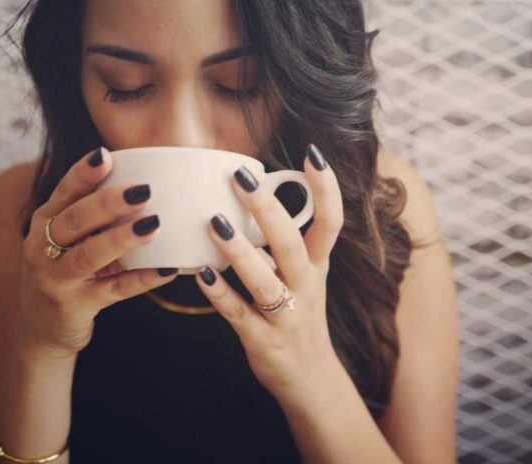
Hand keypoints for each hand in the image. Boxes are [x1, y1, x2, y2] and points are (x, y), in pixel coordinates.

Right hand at [18, 147, 178, 359]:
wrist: (42, 329)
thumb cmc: (65, 271)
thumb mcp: (66, 241)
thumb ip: (93, 216)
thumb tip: (144, 183)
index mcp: (44, 223)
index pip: (63, 192)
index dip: (83, 174)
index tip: (105, 155)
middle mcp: (42, 248)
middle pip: (75, 220)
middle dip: (108, 203)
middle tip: (143, 190)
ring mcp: (56, 279)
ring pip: (90, 255)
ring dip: (123, 238)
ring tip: (154, 225)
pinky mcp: (75, 307)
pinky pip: (114, 291)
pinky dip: (142, 280)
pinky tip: (167, 269)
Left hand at [195, 143, 343, 397]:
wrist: (310, 378)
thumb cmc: (299, 313)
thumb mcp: (304, 275)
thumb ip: (284, 242)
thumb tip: (255, 196)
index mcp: (317, 266)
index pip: (331, 223)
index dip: (326, 189)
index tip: (312, 154)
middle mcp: (306, 287)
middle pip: (293, 245)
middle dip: (269, 211)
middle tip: (242, 178)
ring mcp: (286, 317)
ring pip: (265, 281)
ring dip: (241, 252)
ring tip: (215, 223)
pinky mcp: (263, 340)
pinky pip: (238, 314)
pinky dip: (219, 294)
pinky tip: (200, 273)